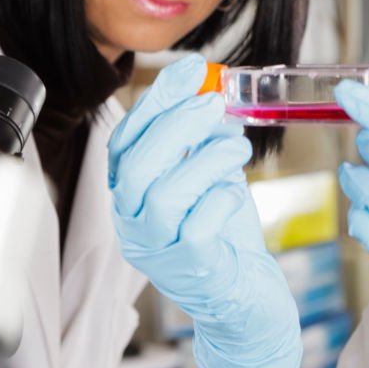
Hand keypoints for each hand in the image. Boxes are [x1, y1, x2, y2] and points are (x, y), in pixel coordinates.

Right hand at [109, 54, 301, 367]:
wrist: (243, 298)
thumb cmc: (222, 234)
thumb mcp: (207, 176)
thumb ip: (200, 141)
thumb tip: (209, 92)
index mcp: (132, 194)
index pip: (125, 140)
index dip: (156, 100)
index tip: (192, 69)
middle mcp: (133, 223)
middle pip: (136, 166)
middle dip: (176, 125)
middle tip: (214, 105)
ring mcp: (158, 251)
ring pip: (162, 196)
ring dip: (204, 159)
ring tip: (236, 147)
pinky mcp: (191, 271)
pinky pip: (196, 229)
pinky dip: (218, 199)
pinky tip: (236, 192)